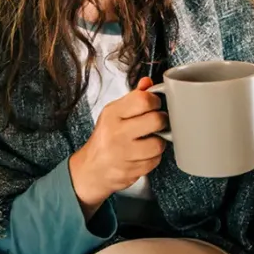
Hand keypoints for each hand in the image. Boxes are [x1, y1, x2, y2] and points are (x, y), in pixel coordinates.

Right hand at [68, 77, 167, 212]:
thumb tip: (147, 83)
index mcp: (112, 114)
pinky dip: (152, 158)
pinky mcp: (130, 171)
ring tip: (150, 140)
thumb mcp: (114, 113)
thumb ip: (133, 98)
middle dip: (161, 121)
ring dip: (158, 142)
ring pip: (158, 144)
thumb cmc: (105, 138)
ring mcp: (123, 154)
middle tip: (157, 123)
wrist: (91, 170)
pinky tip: (143, 154)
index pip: (143, 100)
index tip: (154, 105)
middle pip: (156, 120)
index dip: (155, 101)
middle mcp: (116, 133)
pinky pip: (154, 161)